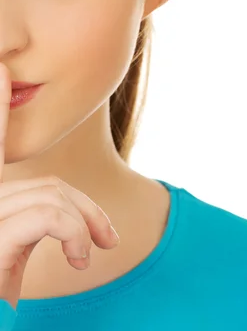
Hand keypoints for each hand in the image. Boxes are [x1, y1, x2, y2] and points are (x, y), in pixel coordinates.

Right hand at [0, 62, 118, 309]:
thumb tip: (74, 220)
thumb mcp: (12, 258)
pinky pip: (47, 214)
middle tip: (108, 241)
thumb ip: (33, 220)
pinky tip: (81, 258)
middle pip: (46, 183)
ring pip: (51, 195)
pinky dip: (75, 232)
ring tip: (89, 257)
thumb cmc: (0, 303)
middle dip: (85, 210)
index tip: (1, 71)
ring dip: (83, 225)